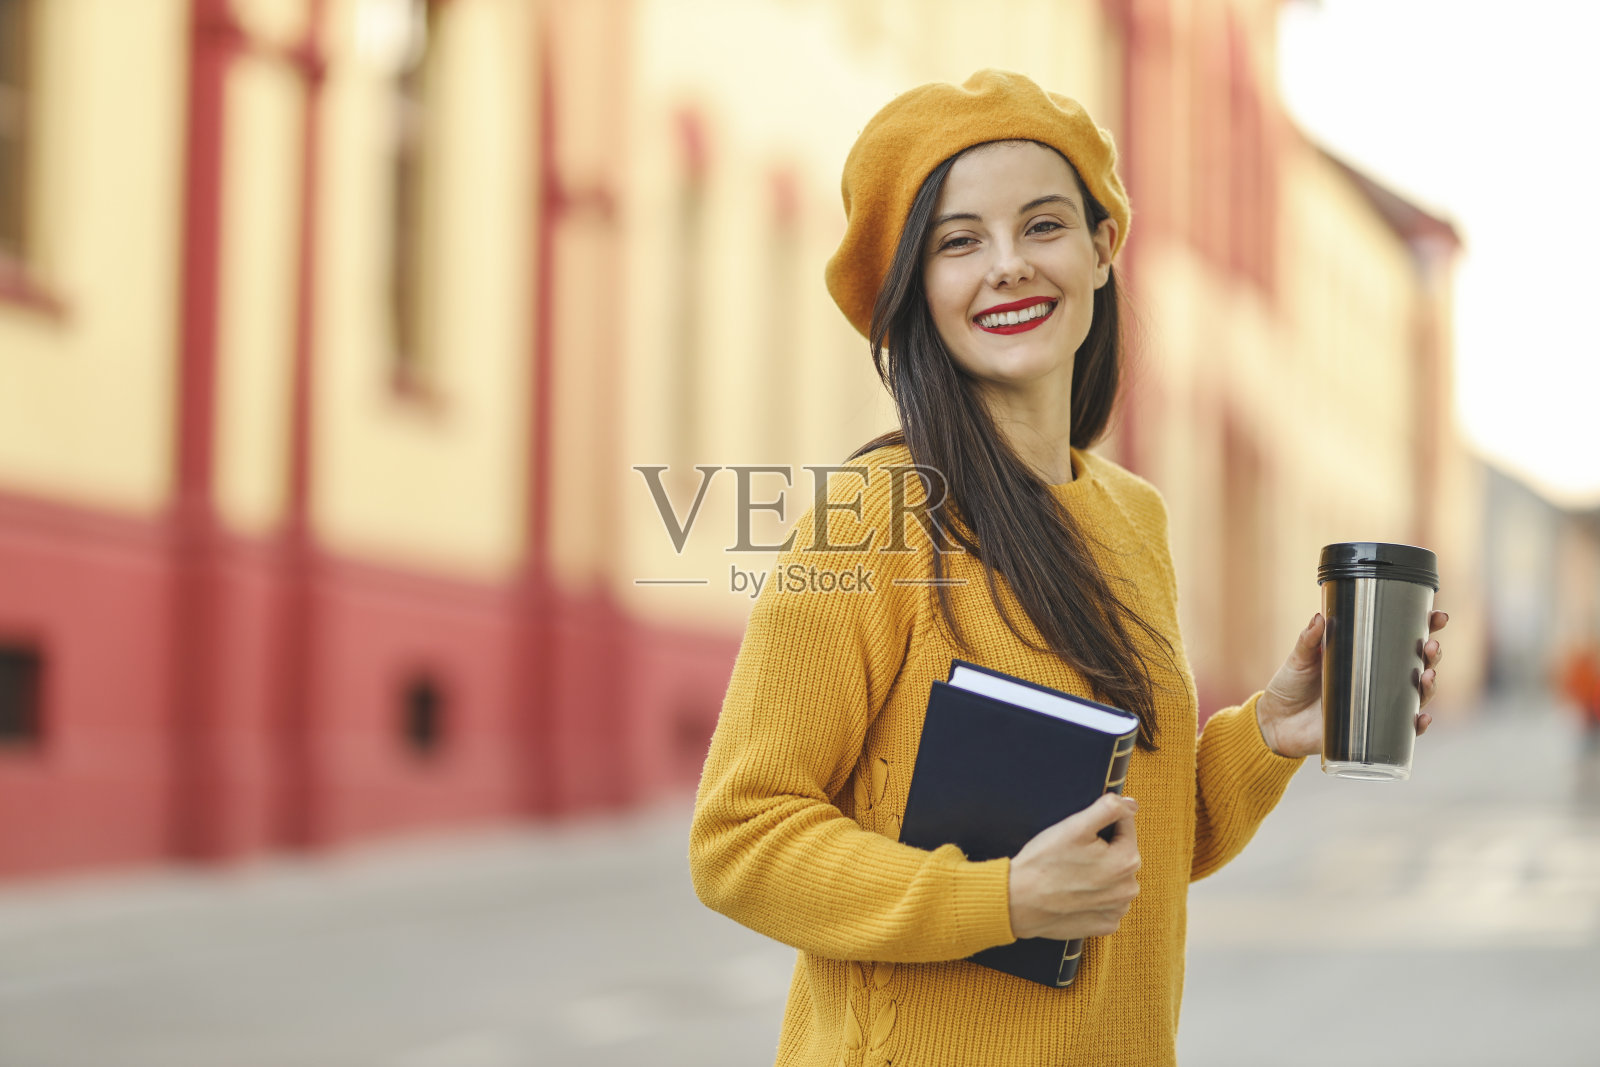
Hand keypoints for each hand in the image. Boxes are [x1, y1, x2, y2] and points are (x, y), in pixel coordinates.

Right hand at [1007, 794, 1140, 940]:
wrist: (1018, 901)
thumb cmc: (1045, 862)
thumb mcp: (1076, 826)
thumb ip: (1109, 809)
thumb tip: (1130, 804)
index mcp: (1127, 861)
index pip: (1124, 825)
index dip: (1100, 823)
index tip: (1079, 834)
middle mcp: (1128, 889)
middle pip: (1120, 852)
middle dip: (1102, 848)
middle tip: (1071, 854)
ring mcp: (1117, 910)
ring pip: (1114, 878)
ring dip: (1099, 873)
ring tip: (1071, 874)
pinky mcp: (1104, 925)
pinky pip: (1106, 902)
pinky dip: (1093, 896)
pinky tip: (1073, 892)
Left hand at [1256, 610, 1448, 758]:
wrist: (1275, 723)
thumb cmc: (1289, 686)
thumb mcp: (1299, 659)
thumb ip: (1308, 640)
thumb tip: (1319, 617)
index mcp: (1364, 658)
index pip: (1401, 639)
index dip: (1425, 628)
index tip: (1437, 616)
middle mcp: (1377, 681)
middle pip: (1417, 666)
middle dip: (1432, 655)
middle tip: (1431, 646)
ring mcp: (1376, 706)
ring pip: (1416, 696)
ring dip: (1429, 687)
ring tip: (1428, 675)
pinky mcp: (1371, 731)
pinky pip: (1402, 731)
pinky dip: (1416, 726)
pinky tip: (1421, 718)